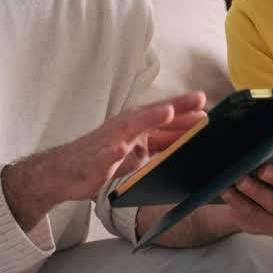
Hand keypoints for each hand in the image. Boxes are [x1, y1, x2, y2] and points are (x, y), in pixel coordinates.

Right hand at [3, 91, 206, 229]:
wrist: (66, 172)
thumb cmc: (102, 159)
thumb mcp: (137, 154)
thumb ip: (160, 147)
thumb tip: (188, 144)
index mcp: (137, 128)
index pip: (165, 117)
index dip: (185, 109)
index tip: (206, 103)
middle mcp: (125, 128)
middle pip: (154, 115)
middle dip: (176, 107)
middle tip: (199, 100)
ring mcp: (110, 141)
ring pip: (132, 127)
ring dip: (150, 118)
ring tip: (168, 110)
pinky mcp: (96, 158)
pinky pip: (105, 155)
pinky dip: (113, 152)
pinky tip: (121, 148)